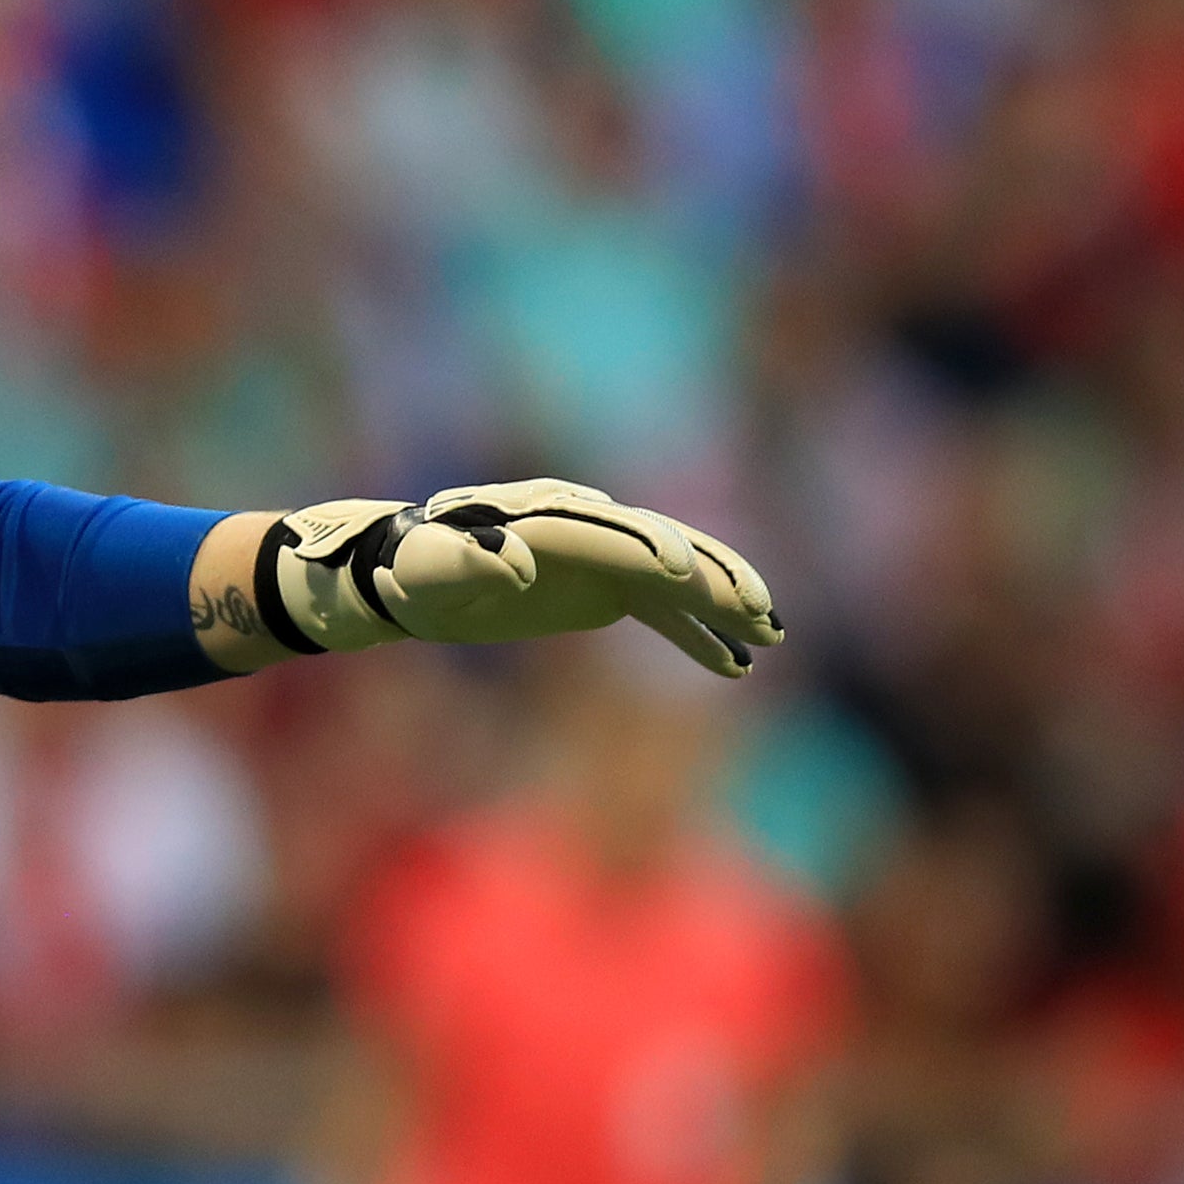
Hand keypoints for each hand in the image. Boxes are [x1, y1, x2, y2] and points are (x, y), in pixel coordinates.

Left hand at [260, 480, 781, 677]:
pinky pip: (666, 607)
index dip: (646, 548)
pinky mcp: (608, 585)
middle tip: (757, 611)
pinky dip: (699, 632)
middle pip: (662, 547)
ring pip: (678, 576)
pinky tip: (736, 664)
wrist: (413, 574)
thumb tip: (511, 561)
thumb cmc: (415, 573)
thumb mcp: (428, 573)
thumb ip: (467, 561)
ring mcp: (603, 555)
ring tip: (770, 636)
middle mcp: (586, 527)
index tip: (684, 572)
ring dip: (723, 602)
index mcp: (547, 519)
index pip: (608, 531)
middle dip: (712, 576)